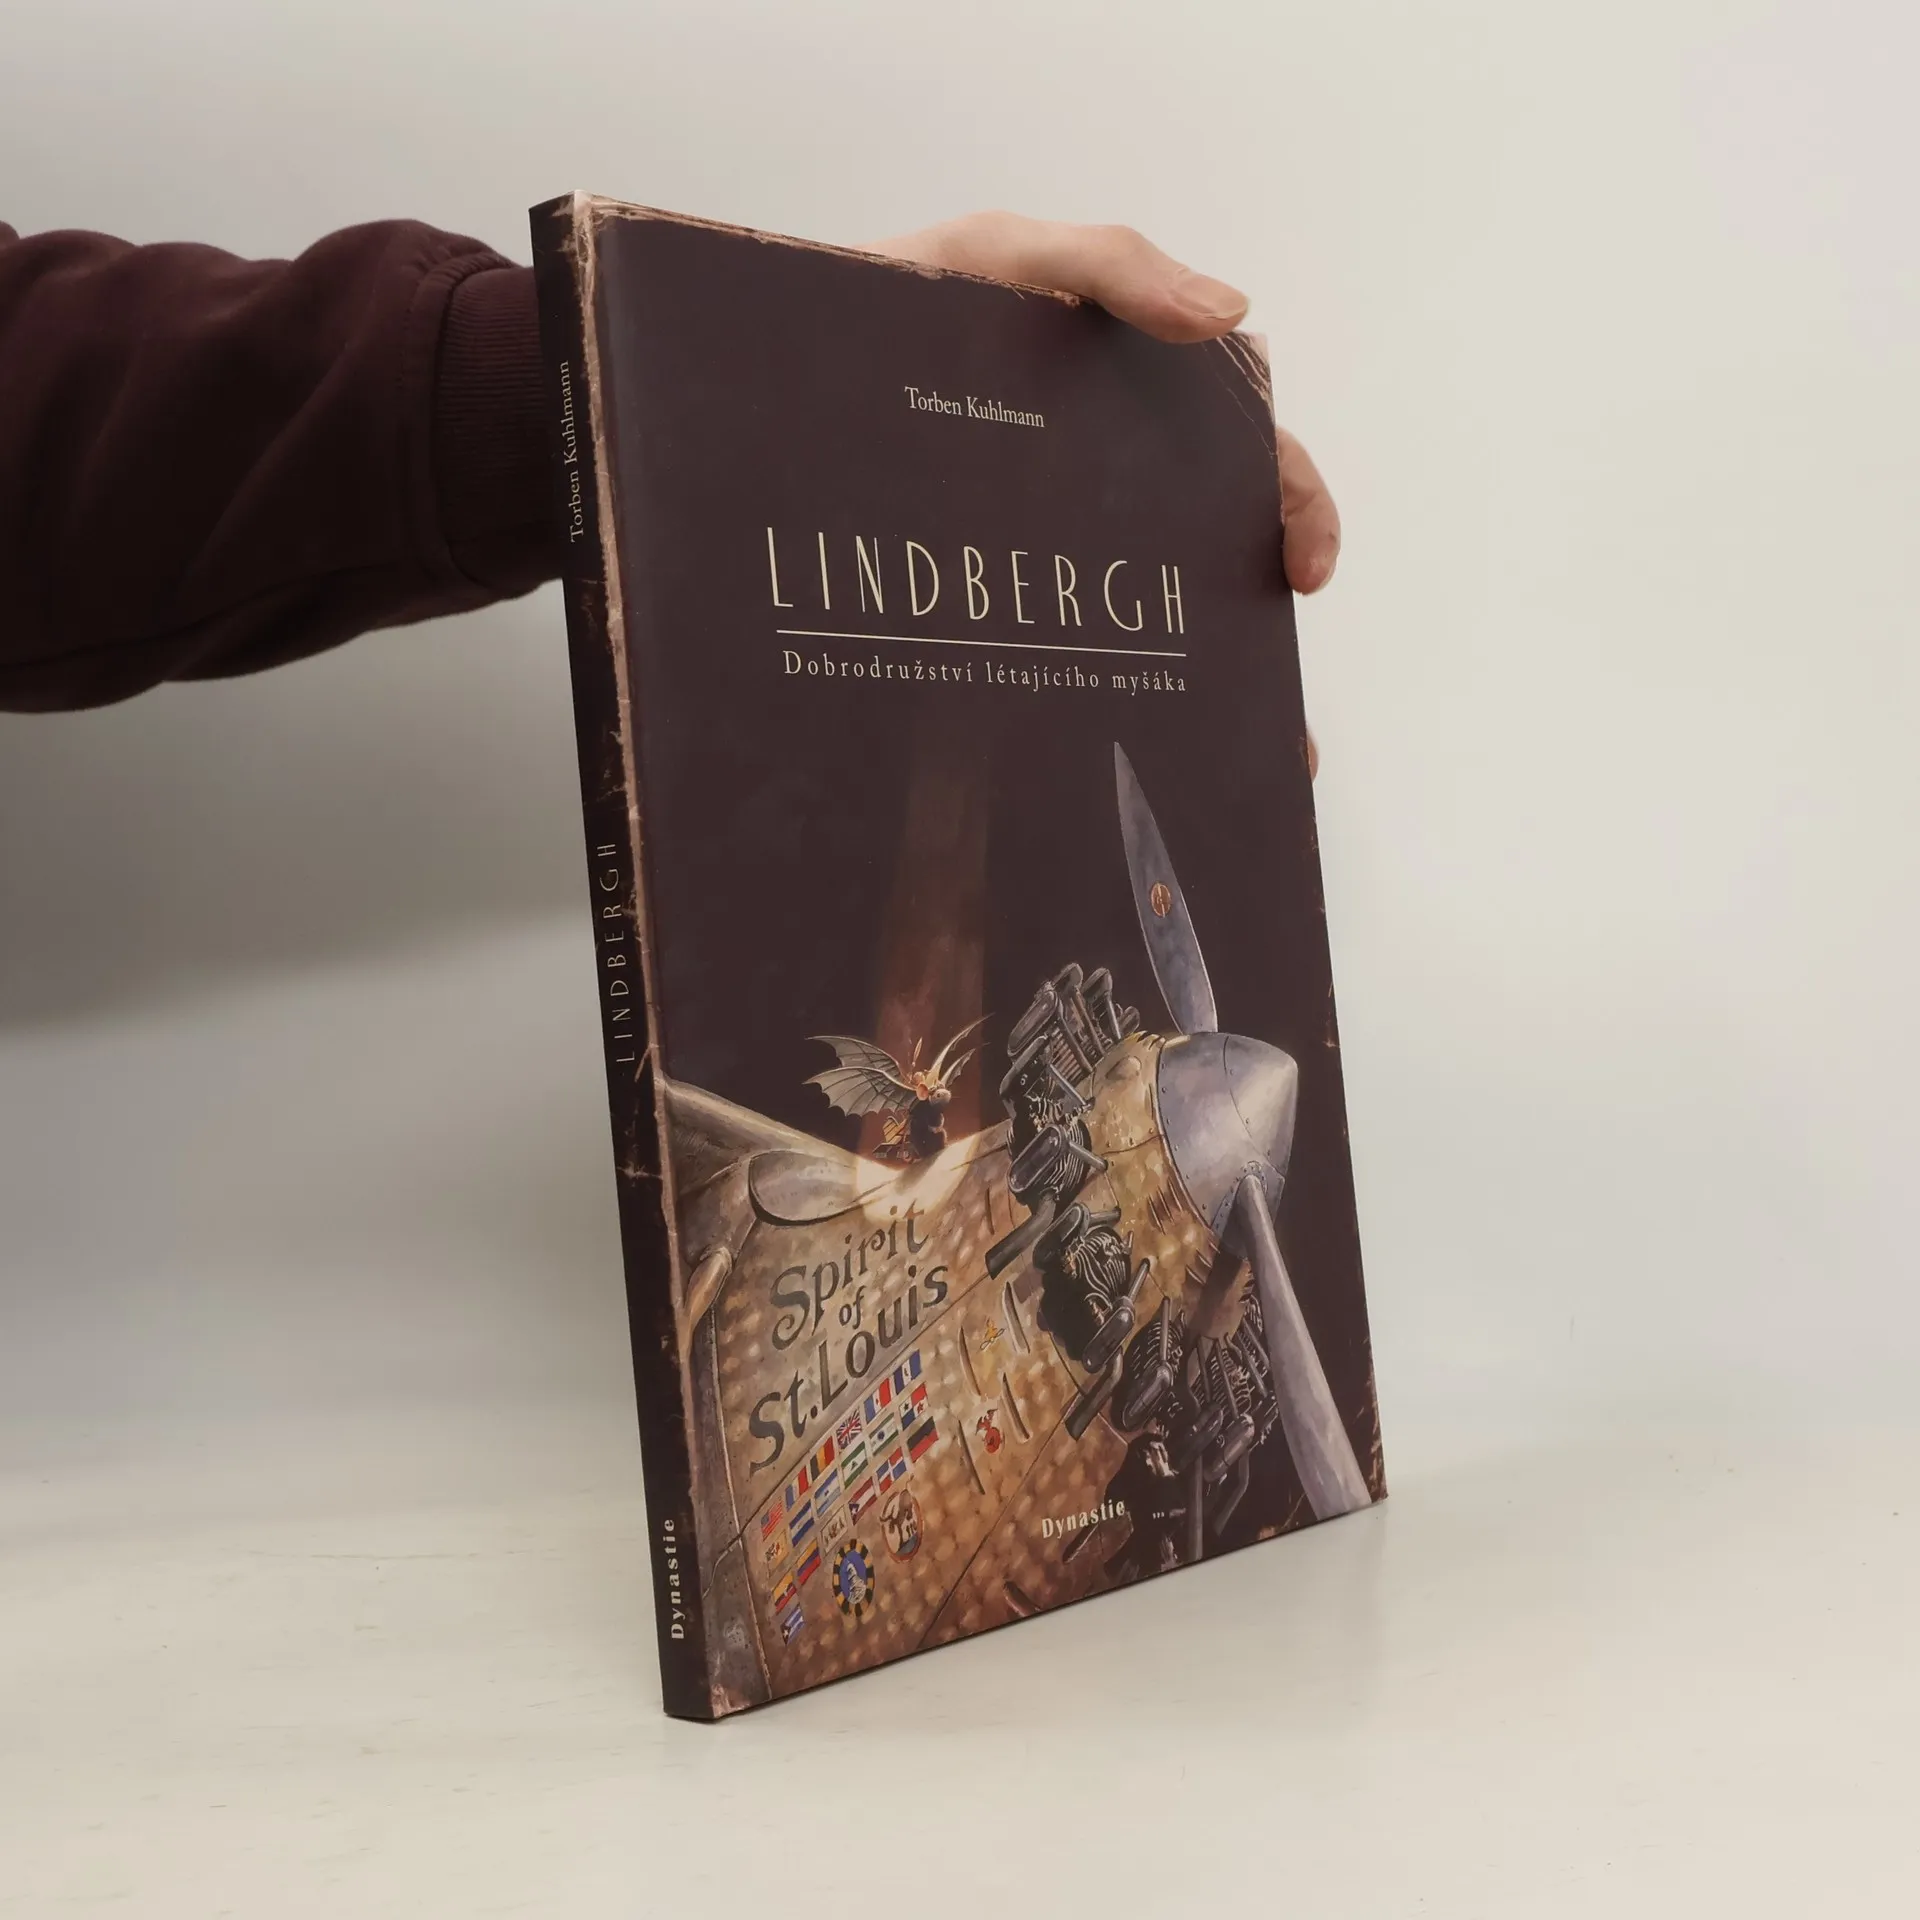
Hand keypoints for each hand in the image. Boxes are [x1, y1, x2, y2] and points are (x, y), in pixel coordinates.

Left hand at [874, 212, 1336, 777]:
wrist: (760, 370)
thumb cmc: (880, 301)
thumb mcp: (992, 255)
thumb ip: (1105, 264)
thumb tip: (1229, 314)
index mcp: (1122, 407)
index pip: (1241, 456)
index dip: (1292, 507)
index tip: (1301, 574)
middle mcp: (1093, 487)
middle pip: (1200, 566)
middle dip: (1249, 651)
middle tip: (1268, 724)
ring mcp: (1032, 550)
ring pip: (1126, 632)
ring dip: (1179, 708)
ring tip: (1204, 782)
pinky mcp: (968, 600)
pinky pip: (1033, 667)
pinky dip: (1075, 726)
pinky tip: (1087, 782)